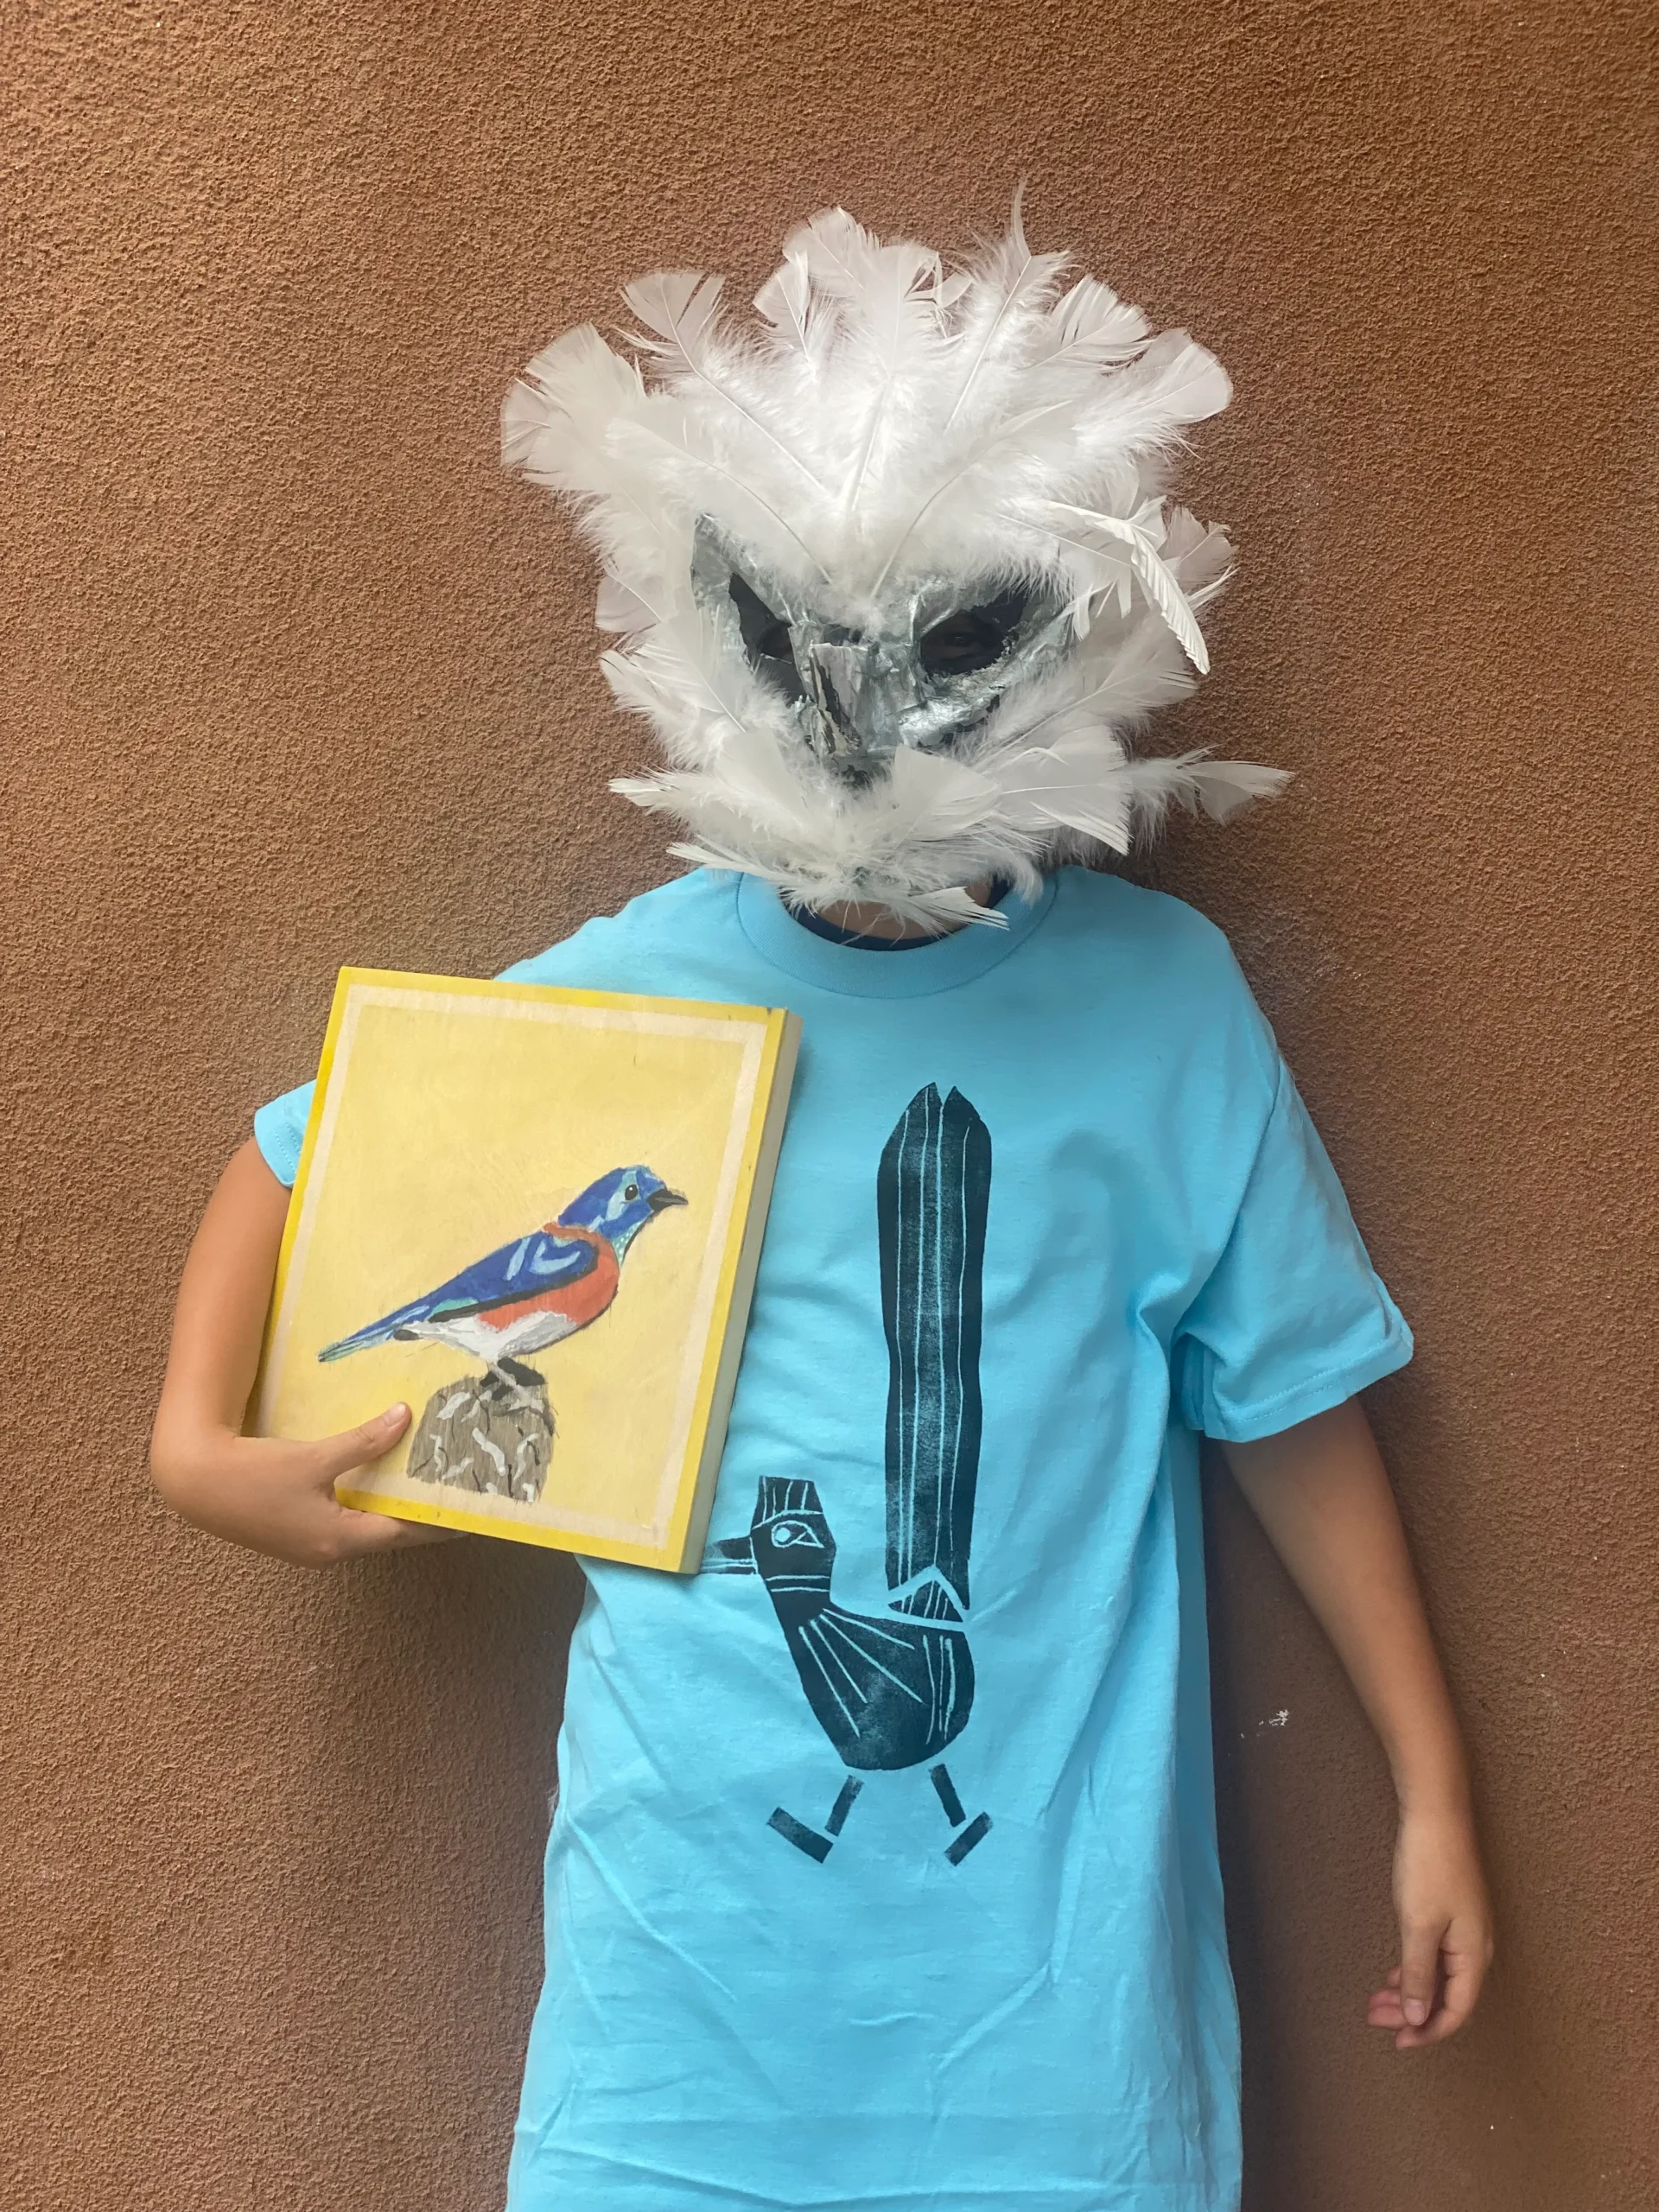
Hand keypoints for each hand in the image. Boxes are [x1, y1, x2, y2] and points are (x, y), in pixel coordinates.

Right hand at [151, 1403, 459, 1568]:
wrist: (193, 1482)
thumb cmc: (253, 1475)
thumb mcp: (314, 1457)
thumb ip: (363, 1441)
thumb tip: (405, 1417)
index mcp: (338, 1540)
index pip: (405, 1533)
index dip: (439, 1519)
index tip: (472, 1509)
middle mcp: (328, 1550)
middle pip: (388, 1533)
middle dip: (422, 1514)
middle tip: (455, 1491)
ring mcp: (310, 1545)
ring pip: (366, 1526)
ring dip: (393, 1507)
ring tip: (425, 1484)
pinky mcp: (295, 1533)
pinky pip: (344, 1520)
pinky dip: (366, 1503)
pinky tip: (377, 1482)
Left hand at [1368, 1802, 1493, 2048]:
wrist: (1437, 1816)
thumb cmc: (1429, 1867)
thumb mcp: (1418, 1925)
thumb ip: (1419, 1973)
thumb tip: (1419, 2016)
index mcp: (1473, 1955)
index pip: (1455, 2011)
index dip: (1428, 2031)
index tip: (1397, 2041)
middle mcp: (1475, 1948)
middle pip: (1447, 1997)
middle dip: (1412, 2012)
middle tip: (1375, 2017)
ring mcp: (1465, 1930)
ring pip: (1439, 1976)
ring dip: (1410, 1991)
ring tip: (1377, 1999)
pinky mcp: (1452, 1915)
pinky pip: (1436, 1957)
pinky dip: (1414, 1969)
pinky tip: (1394, 1974)